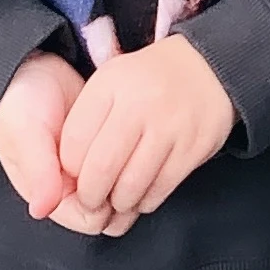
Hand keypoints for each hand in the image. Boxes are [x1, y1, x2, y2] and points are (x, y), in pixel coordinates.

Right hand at [0, 49, 120, 238]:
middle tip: (127, 159)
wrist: (35, 68)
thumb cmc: (22, 102)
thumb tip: (41, 209)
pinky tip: (135, 139)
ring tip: (131, 147)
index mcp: (50, 195)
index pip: (90, 221)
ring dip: (133, 176)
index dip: (105, 204)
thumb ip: (37, 171)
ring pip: (126, 194)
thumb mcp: (25, 133)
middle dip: (125, 193)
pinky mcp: (108, 153)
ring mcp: (93, 173)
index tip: (109, 175)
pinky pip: (131, 169)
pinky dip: (136, 159)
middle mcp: (73, 190)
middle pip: (113, 215)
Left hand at [56, 39, 235, 233]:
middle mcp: (140, 104)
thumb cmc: (148, 82)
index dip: (69, 169)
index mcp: (111, 84)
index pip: (74, 143)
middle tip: (91, 200)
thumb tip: (62, 175)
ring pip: (131, 186)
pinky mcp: (195, 145)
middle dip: (90, 196)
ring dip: (119, 202)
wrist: (207, 68)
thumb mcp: (109, 82)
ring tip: (116, 198)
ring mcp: (170, 126)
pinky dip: (146, 200)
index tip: (74, 176)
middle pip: (101, 169)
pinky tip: (141, 194)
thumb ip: (84, 121)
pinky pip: (161, 188)